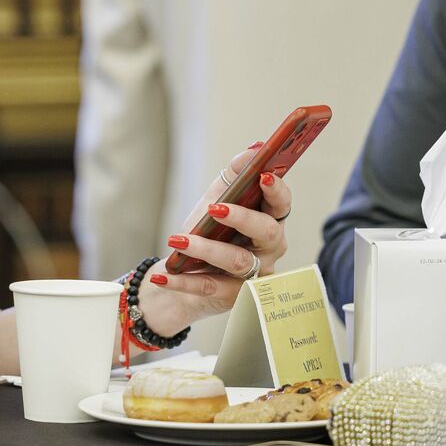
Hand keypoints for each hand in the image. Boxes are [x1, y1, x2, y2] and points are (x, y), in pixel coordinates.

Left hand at [134, 143, 292, 335]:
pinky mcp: (232, 297)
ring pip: (236, 261)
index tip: (263, 175)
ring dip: (205, 249)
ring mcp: (253, 276)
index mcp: (269, 220)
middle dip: (242, 218)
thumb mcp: (218, 198)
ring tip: (178, 240)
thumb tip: (256, 148)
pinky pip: (208, 286)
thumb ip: (236, 174)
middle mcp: (268, 250)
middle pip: (267, 232)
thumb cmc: (209, 230)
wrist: (184, 272)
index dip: (277, 190)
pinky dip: (183, 281)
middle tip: (214, 208)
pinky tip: (163, 274)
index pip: (282, 203)